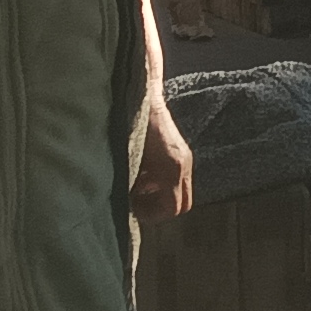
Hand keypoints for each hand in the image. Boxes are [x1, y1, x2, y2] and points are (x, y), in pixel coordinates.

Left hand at [130, 94, 195, 219]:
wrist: (142, 96)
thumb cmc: (130, 126)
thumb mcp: (128, 159)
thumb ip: (130, 185)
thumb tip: (125, 202)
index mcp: (172, 169)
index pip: (172, 208)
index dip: (151, 215)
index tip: (132, 209)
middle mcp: (183, 165)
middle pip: (183, 204)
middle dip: (159, 209)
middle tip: (137, 204)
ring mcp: (184, 157)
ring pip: (180, 191)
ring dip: (161, 195)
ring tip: (137, 187)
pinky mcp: (181, 151)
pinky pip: (177, 177)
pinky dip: (163, 183)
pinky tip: (143, 173)